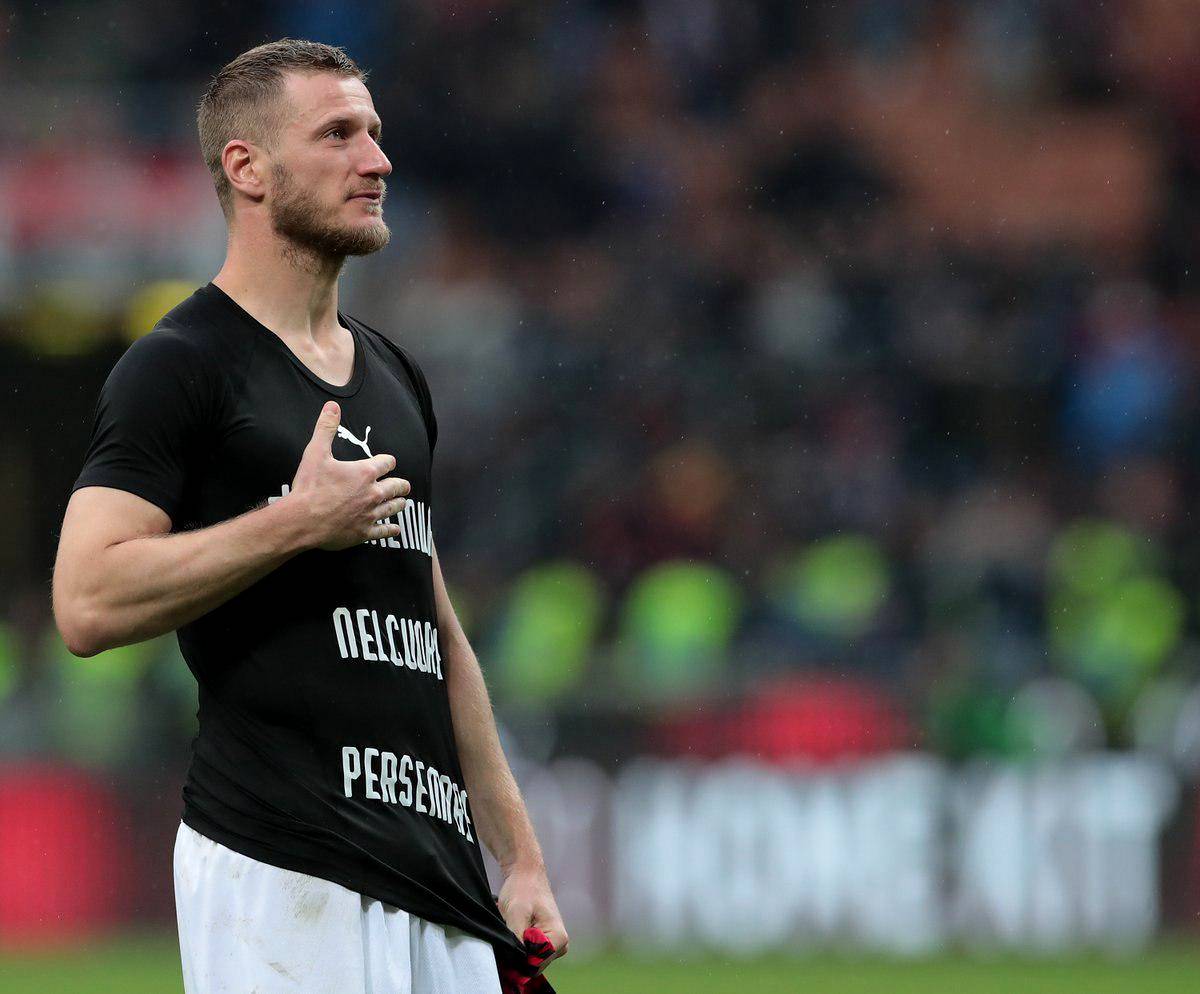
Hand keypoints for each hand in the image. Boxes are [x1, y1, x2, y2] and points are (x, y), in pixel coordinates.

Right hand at [289, 401, 410, 550]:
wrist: (302, 520)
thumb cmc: (309, 487)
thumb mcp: (315, 452)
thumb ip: (326, 428)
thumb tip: (332, 406)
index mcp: (365, 473)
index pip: (387, 463)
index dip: (388, 461)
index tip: (389, 463)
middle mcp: (373, 493)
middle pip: (396, 486)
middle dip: (400, 484)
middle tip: (403, 485)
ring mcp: (370, 514)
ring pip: (393, 507)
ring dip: (399, 503)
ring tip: (402, 502)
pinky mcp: (364, 532)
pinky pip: (384, 531)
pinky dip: (391, 530)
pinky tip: (396, 529)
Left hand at [497, 865, 567, 973]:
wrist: (526, 873)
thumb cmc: (522, 889)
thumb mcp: (516, 914)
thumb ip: (517, 941)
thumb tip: (515, 962)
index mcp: (559, 939)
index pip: (535, 965)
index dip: (517, 958)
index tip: (507, 942)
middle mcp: (560, 945)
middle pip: (533, 965)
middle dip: (517, 953)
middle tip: (508, 931)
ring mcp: (553, 944)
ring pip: (530, 960)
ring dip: (517, 948)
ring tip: (512, 927)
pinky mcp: (545, 941)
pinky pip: (529, 953)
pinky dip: (519, 944)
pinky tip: (515, 929)